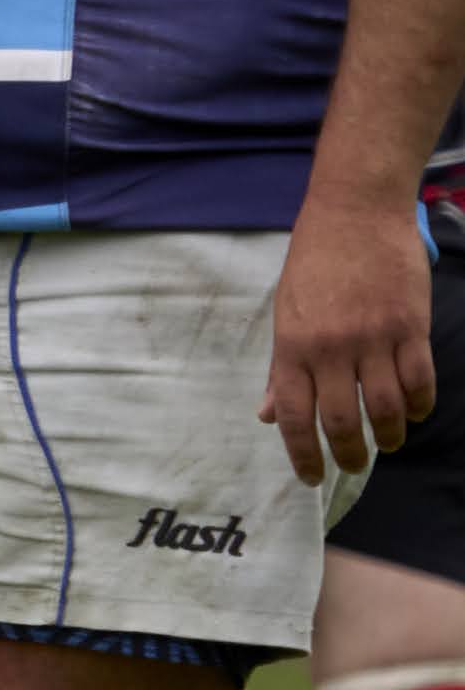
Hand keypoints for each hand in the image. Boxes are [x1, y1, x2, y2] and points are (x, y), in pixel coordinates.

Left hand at [265, 188, 438, 483]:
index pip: (294, 417)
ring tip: (387, 444)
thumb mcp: (285, 313)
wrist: (354, 212)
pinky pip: (420, 380)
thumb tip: (268, 415)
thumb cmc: (314, 261)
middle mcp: (331, 348)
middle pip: (341, 421)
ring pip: (386, 407)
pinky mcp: (410, 326)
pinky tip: (414, 411)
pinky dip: (419, 404)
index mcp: (292, 346)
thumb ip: (281, 368)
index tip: (310, 477)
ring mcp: (374, 338)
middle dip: (348, 454)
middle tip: (353, 467)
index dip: (302, 455)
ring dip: (389, 435)